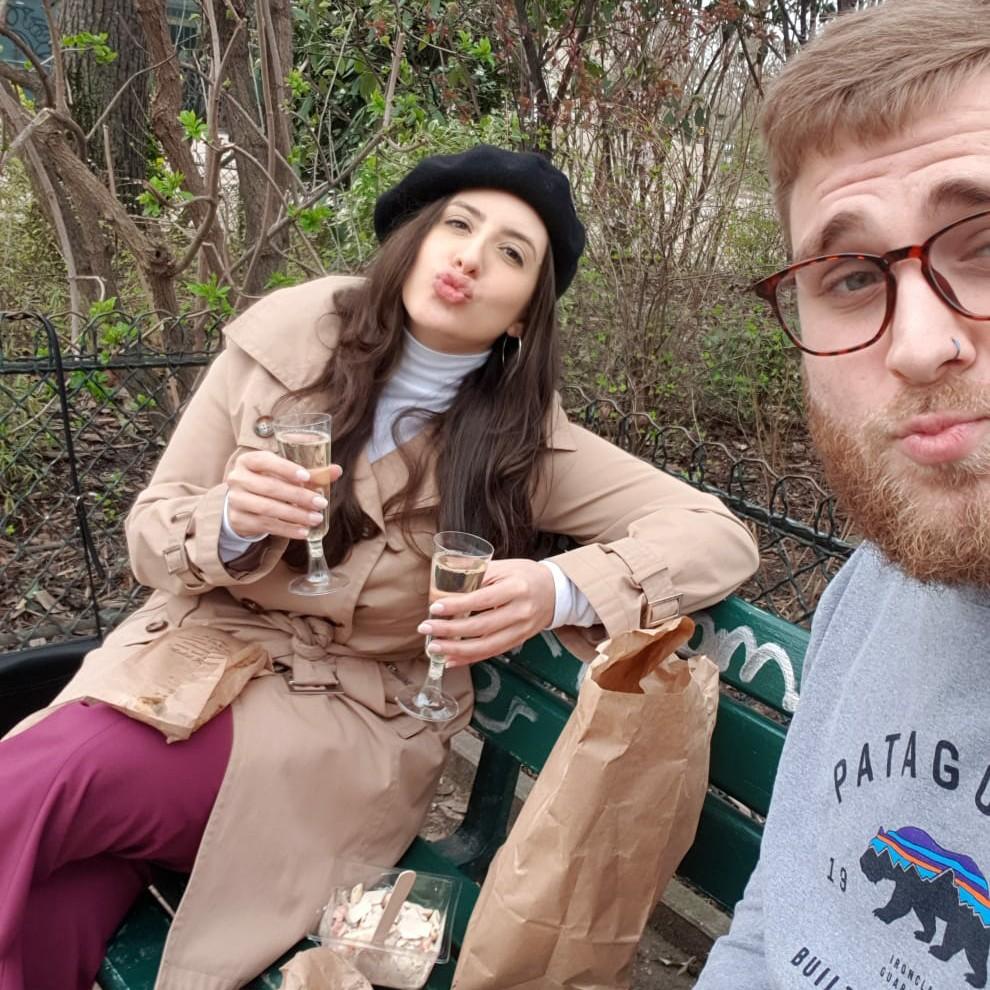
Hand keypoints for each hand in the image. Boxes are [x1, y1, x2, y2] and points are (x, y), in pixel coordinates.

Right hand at [225, 450, 342, 540]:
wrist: (244, 504)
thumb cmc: (270, 482)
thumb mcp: (286, 474)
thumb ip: (311, 472)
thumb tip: (337, 470)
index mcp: (249, 461)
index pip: (265, 461)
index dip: (286, 469)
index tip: (307, 477)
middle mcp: (238, 478)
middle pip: (270, 488)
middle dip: (298, 497)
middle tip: (321, 503)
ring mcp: (236, 500)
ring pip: (268, 509)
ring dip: (296, 516)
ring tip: (316, 519)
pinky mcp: (239, 520)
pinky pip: (266, 526)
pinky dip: (287, 530)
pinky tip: (303, 532)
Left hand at [417, 558, 555, 666]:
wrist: (556, 591)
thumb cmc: (525, 575)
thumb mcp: (504, 567)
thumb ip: (476, 574)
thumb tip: (443, 582)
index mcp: (516, 588)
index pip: (482, 599)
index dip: (457, 605)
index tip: (434, 608)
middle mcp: (520, 612)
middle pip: (481, 626)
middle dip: (449, 630)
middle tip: (425, 629)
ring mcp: (521, 630)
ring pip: (485, 646)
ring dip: (456, 650)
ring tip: (433, 648)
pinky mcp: (518, 641)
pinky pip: (491, 653)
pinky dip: (469, 659)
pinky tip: (450, 659)